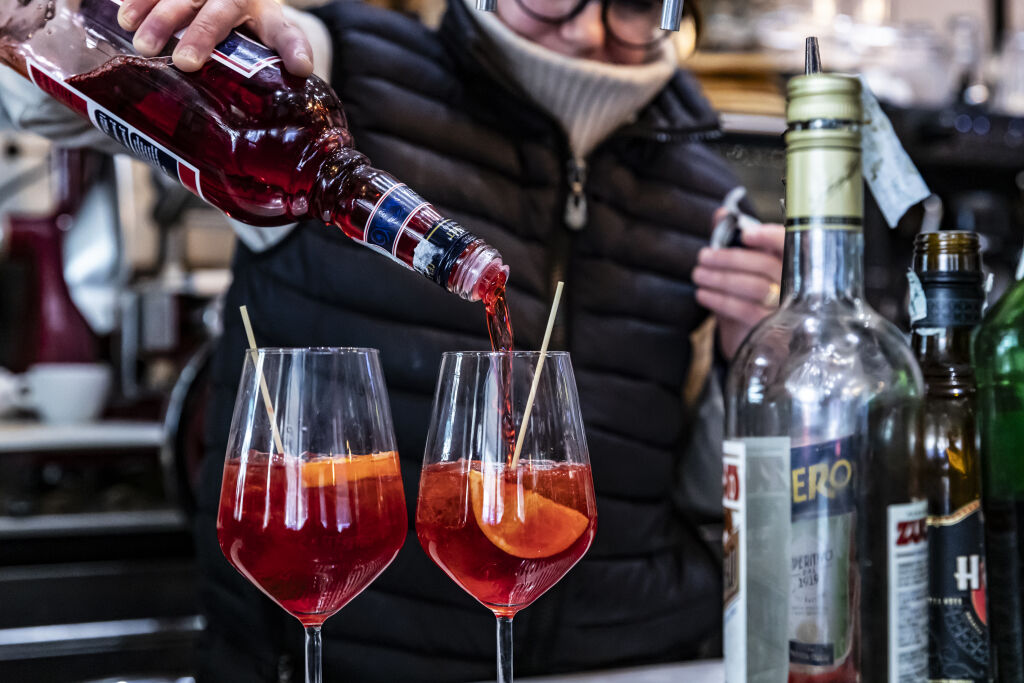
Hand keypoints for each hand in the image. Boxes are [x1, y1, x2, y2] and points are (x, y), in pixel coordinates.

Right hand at [117, 0, 313, 75]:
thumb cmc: (242, 35)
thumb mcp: (257, 55)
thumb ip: (256, 87)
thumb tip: (248, 150)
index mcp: (268, 19)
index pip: (286, 34)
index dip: (294, 50)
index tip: (301, 68)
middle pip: (223, 10)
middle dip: (203, 34)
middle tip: (185, 62)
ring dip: (162, 18)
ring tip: (143, 46)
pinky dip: (138, 0)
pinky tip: (124, 19)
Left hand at [693, 210, 784, 359]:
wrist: (749, 337)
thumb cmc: (746, 295)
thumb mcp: (739, 267)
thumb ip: (732, 238)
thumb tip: (721, 214)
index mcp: (791, 263)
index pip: (789, 245)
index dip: (769, 237)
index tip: (746, 234)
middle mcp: (795, 285)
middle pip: (764, 265)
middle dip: (729, 259)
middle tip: (702, 256)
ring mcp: (786, 309)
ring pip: (755, 287)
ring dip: (720, 279)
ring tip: (698, 275)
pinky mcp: (771, 330)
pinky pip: (745, 310)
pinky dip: (719, 300)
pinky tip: (703, 294)